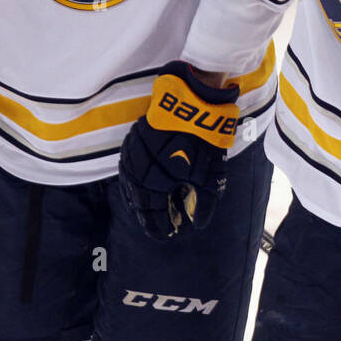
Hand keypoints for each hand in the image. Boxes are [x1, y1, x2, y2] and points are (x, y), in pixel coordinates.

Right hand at [118, 62, 239, 238]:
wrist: (192, 104)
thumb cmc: (202, 143)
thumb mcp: (210, 178)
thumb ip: (204, 204)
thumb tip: (200, 224)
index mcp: (151, 186)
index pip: (152, 216)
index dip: (161, 228)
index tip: (167, 236)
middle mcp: (136, 174)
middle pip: (140, 203)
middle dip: (151, 215)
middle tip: (162, 224)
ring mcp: (131, 156)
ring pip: (132, 186)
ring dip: (142, 199)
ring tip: (152, 208)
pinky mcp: (132, 141)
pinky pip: (130, 169)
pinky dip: (137, 181)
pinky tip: (145, 185)